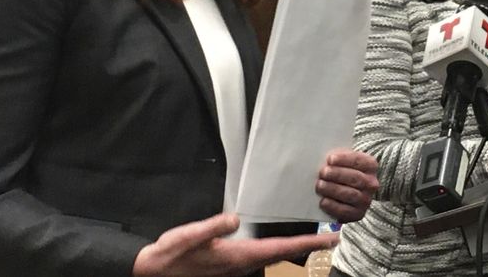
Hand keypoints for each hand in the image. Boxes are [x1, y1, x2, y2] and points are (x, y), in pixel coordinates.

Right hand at [132, 213, 337, 276]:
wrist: (154, 271)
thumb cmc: (172, 254)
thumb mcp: (189, 236)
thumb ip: (212, 226)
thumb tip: (235, 217)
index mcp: (238, 256)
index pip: (281, 249)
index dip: (307, 243)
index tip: (330, 239)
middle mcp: (243, 264)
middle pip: (283, 254)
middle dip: (308, 246)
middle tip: (333, 237)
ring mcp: (238, 266)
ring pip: (274, 256)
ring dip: (295, 248)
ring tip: (315, 238)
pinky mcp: (231, 264)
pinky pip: (263, 256)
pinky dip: (279, 249)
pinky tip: (282, 243)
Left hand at [316, 149, 378, 222]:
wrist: (351, 192)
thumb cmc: (344, 172)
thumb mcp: (344, 161)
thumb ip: (337, 159)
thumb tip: (324, 160)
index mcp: (370, 166)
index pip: (358, 160)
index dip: (344, 159)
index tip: (330, 159)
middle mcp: (371, 183)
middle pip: (355, 178)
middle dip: (337, 175)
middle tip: (323, 173)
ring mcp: (366, 200)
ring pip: (350, 194)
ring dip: (333, 190)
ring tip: (320, 185)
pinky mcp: (358, 214)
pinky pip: (346, 211)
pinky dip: (333, 206)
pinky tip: (323, 201)